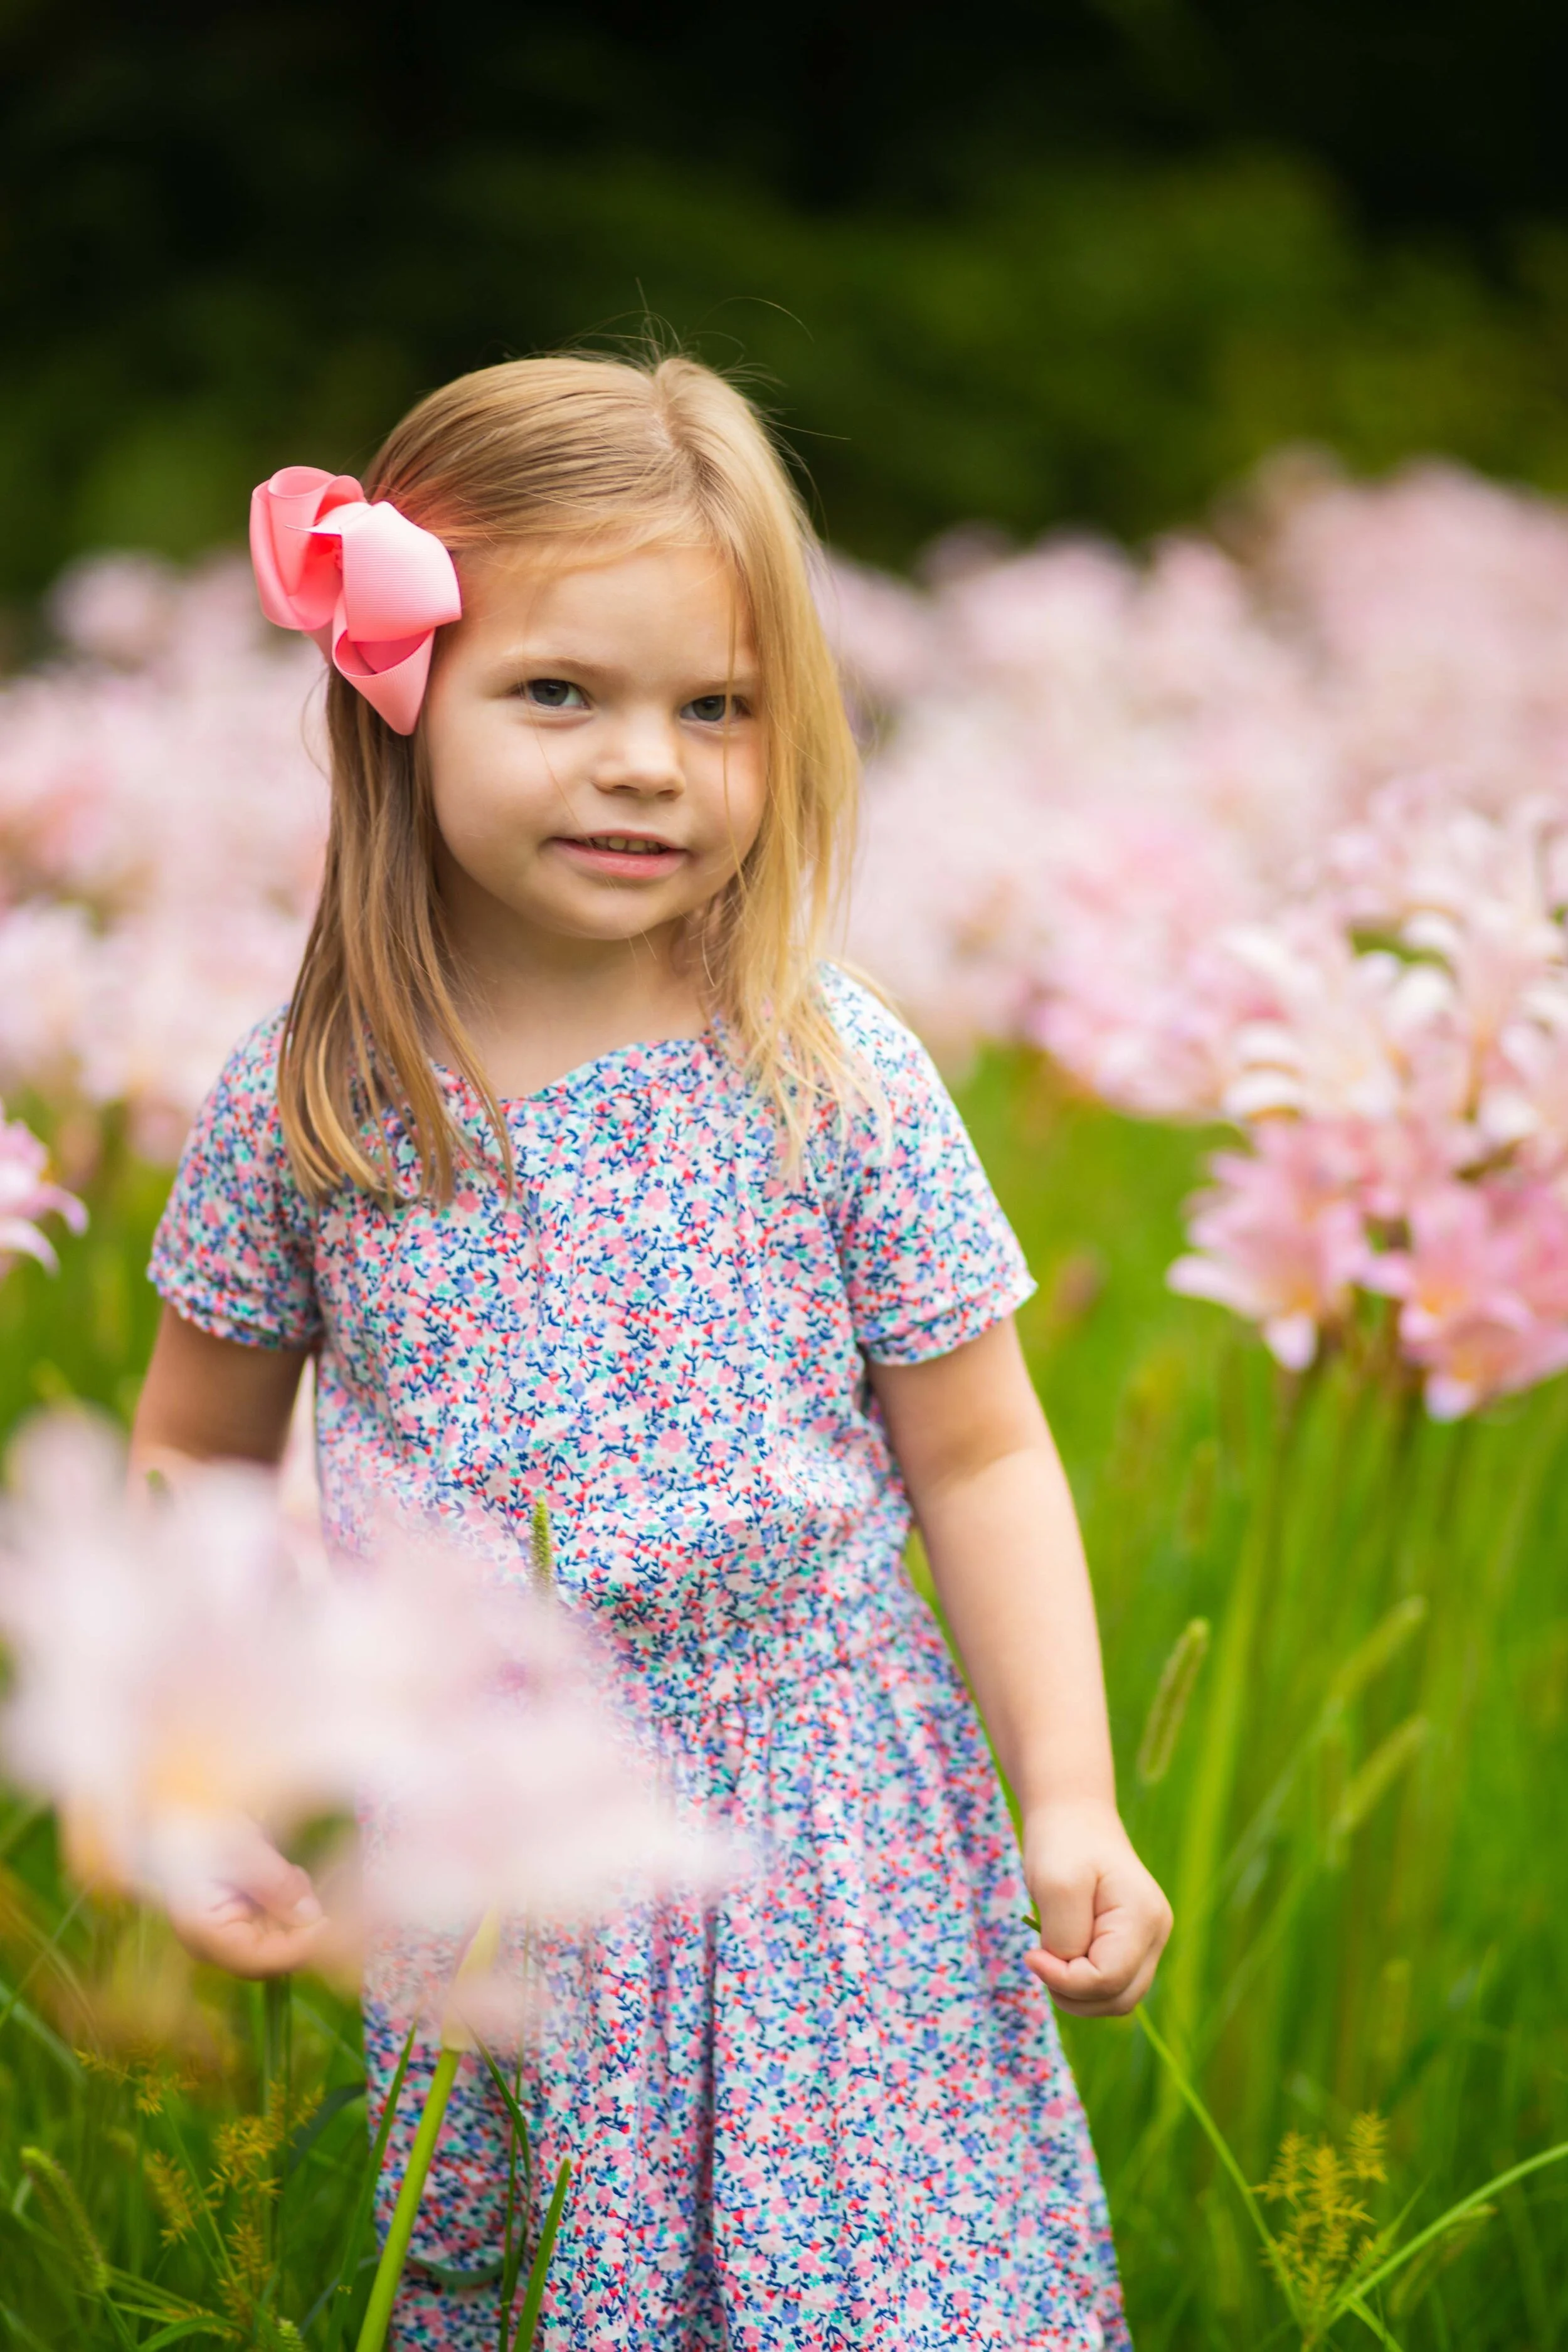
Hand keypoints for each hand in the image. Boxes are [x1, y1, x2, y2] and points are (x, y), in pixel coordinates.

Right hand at [160, 1815, 334, 1980]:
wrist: (180, 1813)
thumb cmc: (203, 1829)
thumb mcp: (244, 1851)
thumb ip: (277, 1885)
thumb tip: (311, 1917)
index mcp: (205, 1934)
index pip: (258, 1960)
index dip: (297, 1948)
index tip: (326, 1922)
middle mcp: (215, 1943)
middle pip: (271, 1953)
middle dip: (299, 1925)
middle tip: (306, 1884)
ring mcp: (227, 1931)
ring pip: (277, 1937)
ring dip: (295, 1909)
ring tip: (292, 1872)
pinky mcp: (238, 1917)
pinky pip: (273, 1921)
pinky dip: (287, 1900)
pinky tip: (285, 1873)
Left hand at [1021, 1798, 1171, 2017]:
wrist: (1072, 1815)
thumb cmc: (1062, 1843)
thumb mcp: (1055, 1885)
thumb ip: (1066, 1937)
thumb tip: (1068, 1974)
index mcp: (1143, 1917)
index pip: (1108, 1979)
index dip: (1065, 1979)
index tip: (1032, 1953)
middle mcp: (1156, 1934)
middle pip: (1118, 1999)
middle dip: (1072, 1992)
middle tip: (1039, 1956)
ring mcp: (1149, 1941)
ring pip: (1117, 1999)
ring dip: (1076, 1992)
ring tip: (1050, 1954)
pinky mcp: (1133, 1945)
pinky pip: (1111, 1985)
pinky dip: (1082, 1982)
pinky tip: (1062, 1953)